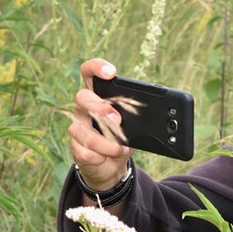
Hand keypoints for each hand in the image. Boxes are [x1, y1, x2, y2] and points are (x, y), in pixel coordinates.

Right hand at [68, 58, 133, 190]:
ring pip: (85, 131)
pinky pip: (86, 151)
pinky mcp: (75, 147)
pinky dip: (102, 156)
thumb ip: (139, 115)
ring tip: (120, 147)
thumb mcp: (136, 124)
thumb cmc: (125, 136)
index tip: (111, 72)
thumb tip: (157, 112)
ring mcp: (77, 126)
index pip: (89, 72)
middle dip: (100, 108)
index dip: (96, 67)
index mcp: (97, 94)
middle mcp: (83, 107)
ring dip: (107, 143)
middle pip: (82, 97)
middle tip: (117, 119)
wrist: (113, 164)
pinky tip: (108, 156)